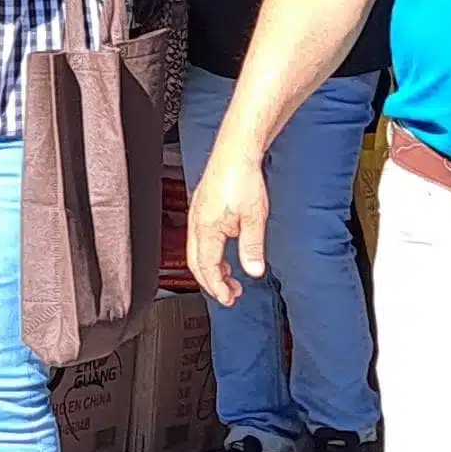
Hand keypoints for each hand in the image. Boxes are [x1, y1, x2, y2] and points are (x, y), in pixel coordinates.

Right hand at [184, 154, 268, 307]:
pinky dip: (210, 254)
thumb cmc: (242, 178)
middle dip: (211, 282)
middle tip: (229, 294)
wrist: (235, 153)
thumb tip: (253, 270)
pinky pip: (199, 240)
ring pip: (197, 252)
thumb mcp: (254, 218)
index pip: (207, 268)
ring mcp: (196, 216)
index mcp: (206, 229)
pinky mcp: (201, 209)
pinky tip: (223, 254)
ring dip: (211, 269)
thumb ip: (252, 247)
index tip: (229, 298)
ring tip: (229, 278)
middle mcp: (196, 224)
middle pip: (197, 264)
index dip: (217, 287)